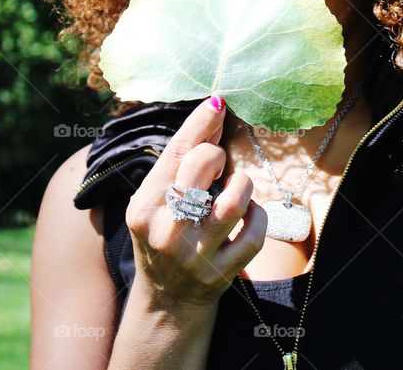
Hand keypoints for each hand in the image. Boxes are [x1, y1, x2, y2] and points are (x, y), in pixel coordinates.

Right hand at [124, 95, 267, 306]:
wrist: (167, 301)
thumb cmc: (165, 235)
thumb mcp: (157, 201)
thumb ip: (180, 162)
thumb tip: (213, 112)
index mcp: (144, 207)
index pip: (175, 152)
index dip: (200, 123)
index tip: (218, 101)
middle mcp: (166, 230)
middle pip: (201, 167)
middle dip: (216, 155)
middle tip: (216, 164)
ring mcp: (195, 254)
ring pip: (234, 199)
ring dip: (242, 184)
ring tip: (235, 187)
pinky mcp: (222, 274)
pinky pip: (255, 231)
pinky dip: (257, 215)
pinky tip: (247, 214)